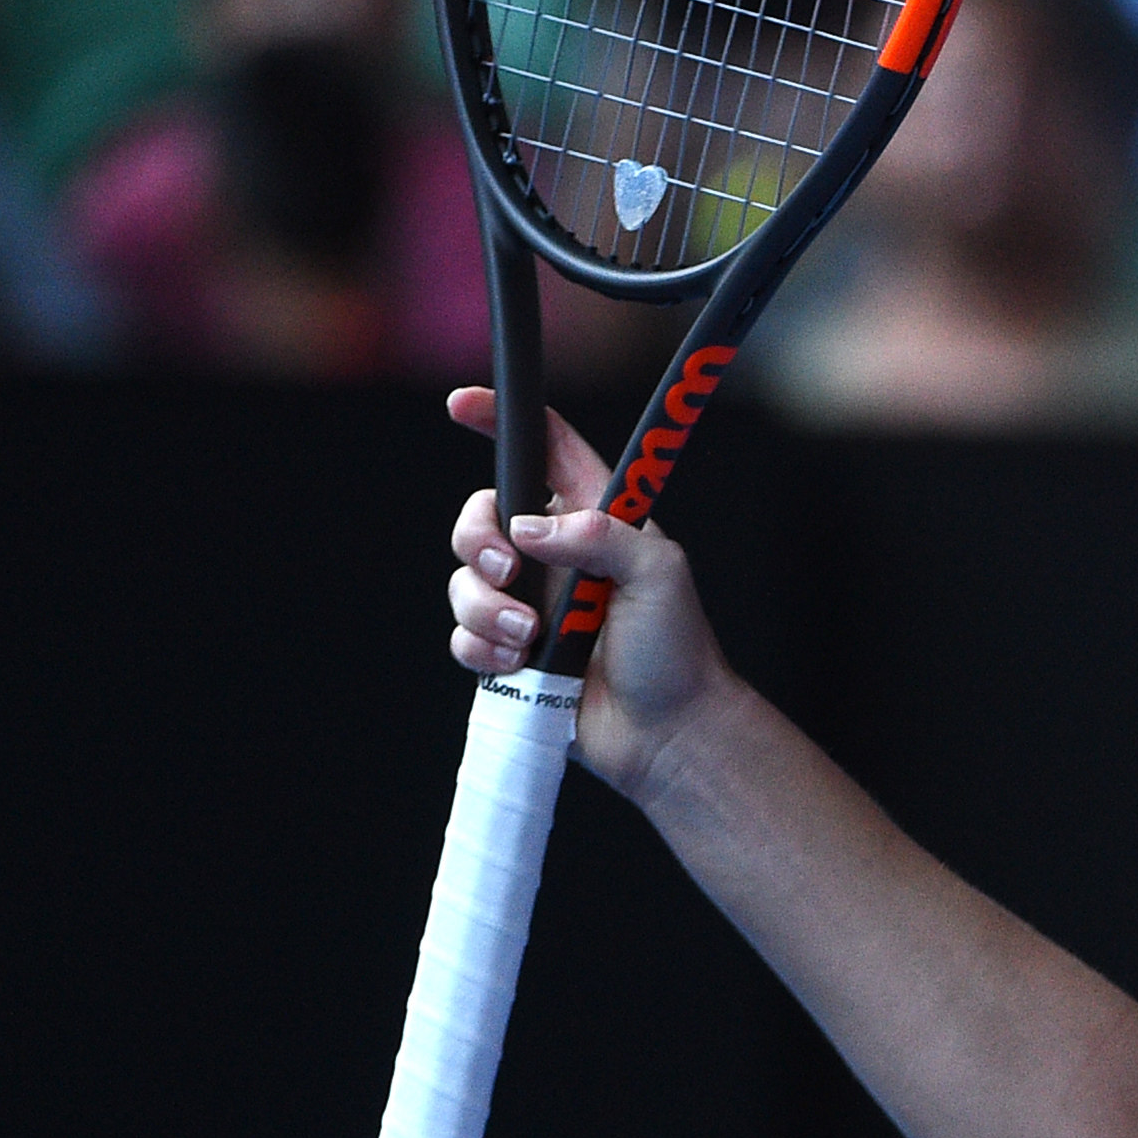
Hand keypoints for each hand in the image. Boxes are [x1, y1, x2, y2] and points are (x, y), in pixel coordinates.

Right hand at [438, 386, 737, 787]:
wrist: (667, 734)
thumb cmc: (677, 650)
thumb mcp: (659, 575)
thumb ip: (600, 535)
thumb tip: (529, 528)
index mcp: (595, 519)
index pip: (545, 449)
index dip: (502, 419)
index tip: (460, 403)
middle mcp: (555, 554)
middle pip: (481, 515)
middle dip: (477, 539)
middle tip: (508, 569)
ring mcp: (529, 603)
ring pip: (465, 580)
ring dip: (484, 608)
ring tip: (527, 638)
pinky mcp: (509, 650)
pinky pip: (463, 635)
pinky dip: (481, 648)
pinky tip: (518, 666)